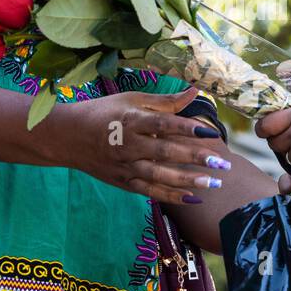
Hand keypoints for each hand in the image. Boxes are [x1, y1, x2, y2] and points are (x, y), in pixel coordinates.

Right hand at [56, 86, 230, 203]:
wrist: (68, 137)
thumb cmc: (104, 113)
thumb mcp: (132, 100)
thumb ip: (165, 101)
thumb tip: (195, 92)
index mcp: (131, 120)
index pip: (163, 123)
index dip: (187, 128)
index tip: (210, 133)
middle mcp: (128, 144)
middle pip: (165, 152)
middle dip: (194, 158)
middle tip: (222, 162)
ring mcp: (125, 166)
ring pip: (159, 175)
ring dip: (187, 181)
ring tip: (213, 182)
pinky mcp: (123, 181)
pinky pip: (149, 190)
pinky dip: (170, 196)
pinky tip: (193, 198)